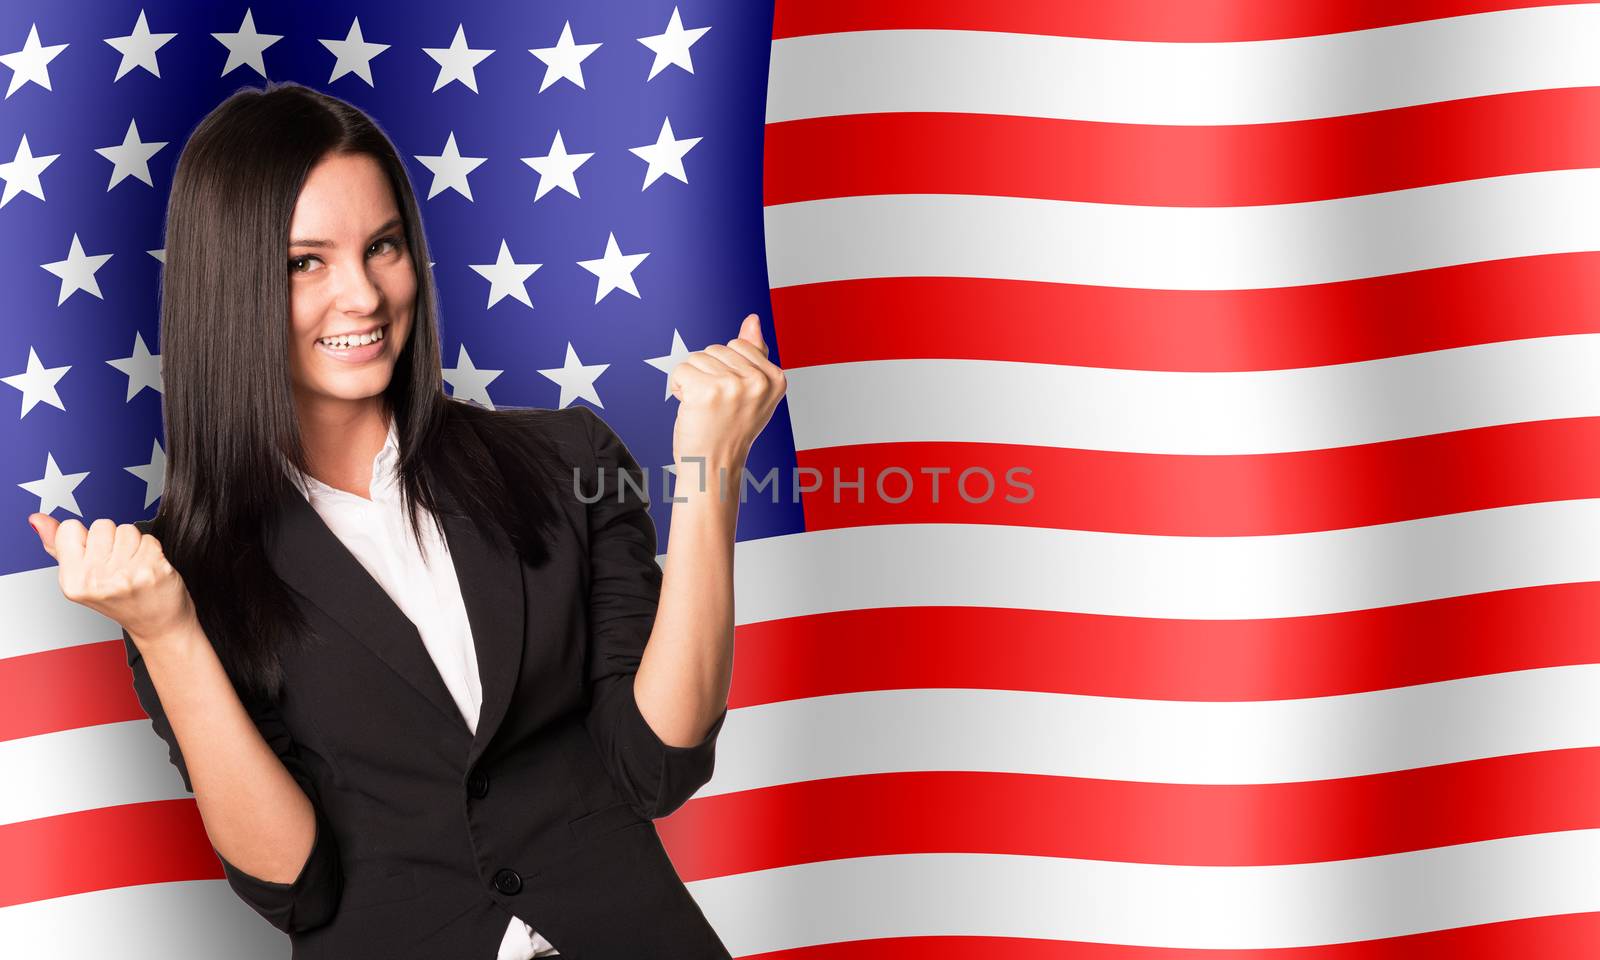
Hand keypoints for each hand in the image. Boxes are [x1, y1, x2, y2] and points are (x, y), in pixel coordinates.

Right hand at [28, 513, 196, 653]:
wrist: (154, 622)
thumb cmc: (118, 598)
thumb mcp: (80, 576)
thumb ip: (58, 546)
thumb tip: (37, 519)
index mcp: (72, 580)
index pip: (70, 528)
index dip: (85, 538)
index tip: (94, 558)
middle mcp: (95, 579)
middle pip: (102, 524)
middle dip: (111, 540)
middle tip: (118, 565)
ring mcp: (124, 575)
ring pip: (127, 529)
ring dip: (133, 544)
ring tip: (133, 566)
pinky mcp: (150, 570)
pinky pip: (148, 538)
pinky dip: (151, 549)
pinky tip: (148, 568)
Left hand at [667, 313, 786, 468]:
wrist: (714, 467)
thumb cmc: (729, 430)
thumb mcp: (752, 391)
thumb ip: (754, 354)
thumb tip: (753, 319)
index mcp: (776, 379)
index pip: (739, 345)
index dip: (726, 369)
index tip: (732, 398)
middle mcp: (759, 381)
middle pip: (716, 349)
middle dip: (708, 373)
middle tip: (716, 406)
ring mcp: (734, 386)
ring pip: (696, 358)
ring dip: (692, 381)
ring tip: (704, 408)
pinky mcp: (707, 391)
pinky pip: (680, 370)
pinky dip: (678, 388)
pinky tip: (690, 408)